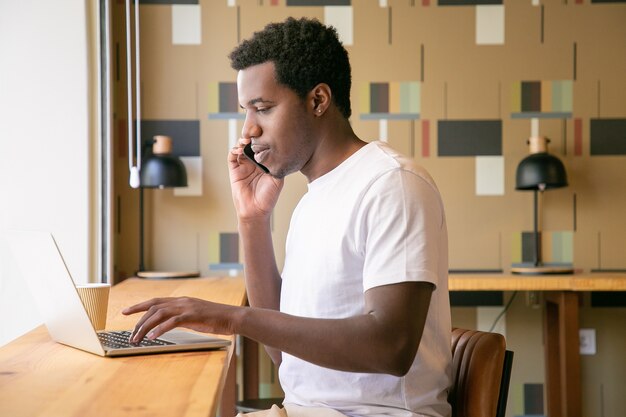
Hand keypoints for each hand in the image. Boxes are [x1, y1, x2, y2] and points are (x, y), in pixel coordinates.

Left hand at [122, 297, 236, 342]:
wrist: (232, 317)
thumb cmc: (216, 318)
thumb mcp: (195, 316)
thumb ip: (182, 317)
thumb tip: (168, 325)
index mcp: (182, 301)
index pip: (155, 301)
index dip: (139, 306)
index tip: (125, 311)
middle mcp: (182, 301)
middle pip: (153, 307)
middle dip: (138, 320)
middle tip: (131, 334)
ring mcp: (187, 307)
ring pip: (159, 314)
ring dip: (145, 327)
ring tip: (138, 338)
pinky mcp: (193, 316)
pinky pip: (172, 322)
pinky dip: (160, 329)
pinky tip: (153, 337)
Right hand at [228, 138, 282, 220]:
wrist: (256, 210)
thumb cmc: (268, 197)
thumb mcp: (278, 179)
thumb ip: (277, 165)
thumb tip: (278, 151)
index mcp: (265, 164)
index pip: (263, 147)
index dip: (263, 140)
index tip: (266, 134)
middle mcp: (254, 163)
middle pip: (251, 145)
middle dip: (252, 138)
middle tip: (255, 134)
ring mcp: (244, 166)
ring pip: (241, 148)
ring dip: (242, 142)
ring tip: (246, 140)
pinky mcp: (234, 170)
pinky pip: (232, 157)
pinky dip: (234, 150)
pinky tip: (239, 150)